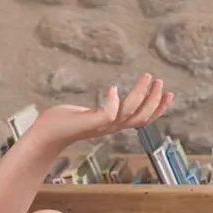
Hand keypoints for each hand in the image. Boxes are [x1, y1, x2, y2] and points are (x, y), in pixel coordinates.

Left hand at [30, 73, 173, 151]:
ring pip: (129, 114)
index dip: (158, 108)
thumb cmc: (63, 123)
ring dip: (140, 95)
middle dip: (154, 100)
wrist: (44, 135)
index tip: (169, 93)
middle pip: (141, 117)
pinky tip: (113, 88)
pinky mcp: (89, 123)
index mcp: (113, 124)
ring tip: (147, 77)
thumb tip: (113, 95)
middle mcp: (111, 127)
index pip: (143, 119)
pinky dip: (113, 101)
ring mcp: (101, 126)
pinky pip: (108, 114)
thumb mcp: (89, 113)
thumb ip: (103, 108)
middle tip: (159, 81)